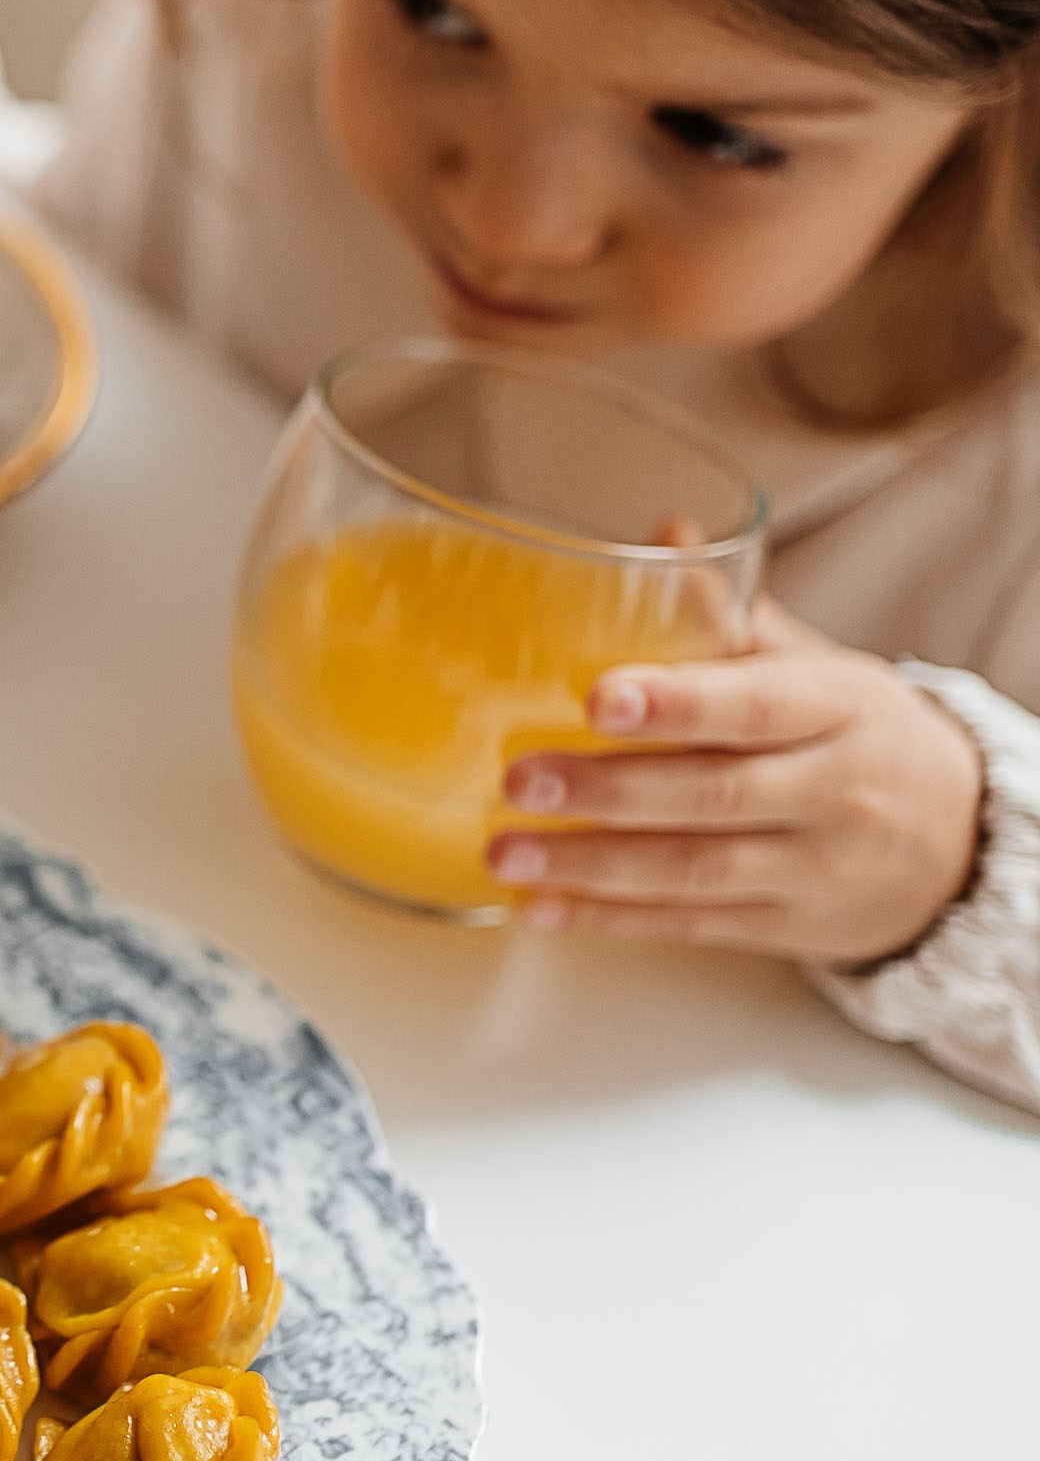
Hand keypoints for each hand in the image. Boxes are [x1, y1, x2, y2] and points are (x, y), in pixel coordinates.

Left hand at [483, 599, 984, 964]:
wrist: (956, 843)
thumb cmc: (861, 738)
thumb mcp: (819, 669)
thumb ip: (735, 617)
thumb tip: (664, 533)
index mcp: (841, 706)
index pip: (756, 705)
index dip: (677, 704)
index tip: (598, 697)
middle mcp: (834, 790)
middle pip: (714, 793)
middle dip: (608, 790)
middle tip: (518, 779)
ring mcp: (813, 868)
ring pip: (693, 871)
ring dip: (589, 865)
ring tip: (504, 852)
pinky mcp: (785, 927)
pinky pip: (689, 925)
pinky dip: (606, 919)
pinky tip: (536, 907)